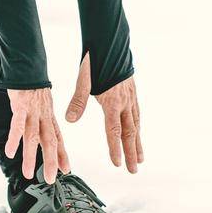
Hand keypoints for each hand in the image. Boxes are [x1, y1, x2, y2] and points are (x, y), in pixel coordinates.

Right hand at [4, 87, 69, 183]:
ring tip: (28, 172)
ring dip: (31, 156)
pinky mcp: (20, 106)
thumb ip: (43, 122)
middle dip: (51, 161)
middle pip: (49, 141)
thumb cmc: (33, 88)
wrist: (27, 67)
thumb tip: (44, 137)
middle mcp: (43, 116)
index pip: (58, 138)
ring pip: (33, 137)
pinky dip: (15, 139)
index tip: (67, 170)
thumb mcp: (42, 106)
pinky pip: (17, 125)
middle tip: (51, 178)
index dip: (63, 155)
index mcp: (49, 117)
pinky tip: (11, 152)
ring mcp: (32, 112)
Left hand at [65, 54, 143, 173]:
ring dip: (138, 142)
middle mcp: (124, 101)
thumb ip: (78, 101)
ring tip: (141, 157)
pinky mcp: (132, 91)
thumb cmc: (96, 60)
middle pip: (130, 132)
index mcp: (111, 101)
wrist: (110, 42)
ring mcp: (130, 96)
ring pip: (136, 124)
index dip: (116, 148)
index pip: (114, 130)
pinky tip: (138, 130)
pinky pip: (137, 113)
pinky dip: (138, 126)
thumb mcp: (83, 80)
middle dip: (132, 152)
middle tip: (134, 170)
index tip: (118, 164)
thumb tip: (70, 119)